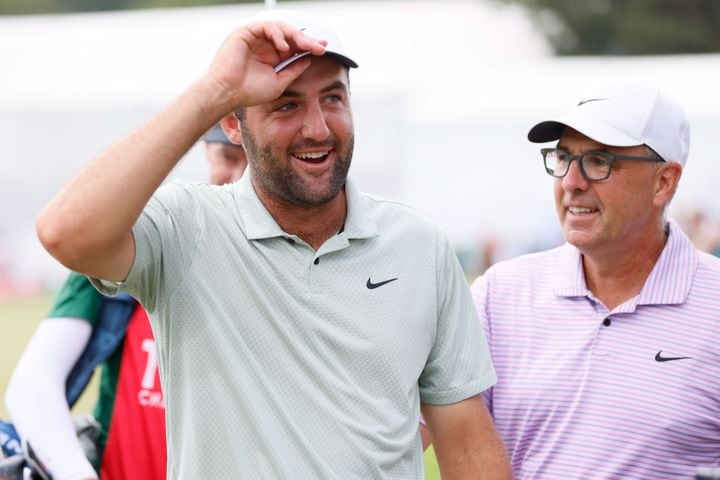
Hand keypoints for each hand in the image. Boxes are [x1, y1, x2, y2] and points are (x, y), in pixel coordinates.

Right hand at [204, 20, 327, 110]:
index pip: (293, 46)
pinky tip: (284, 46)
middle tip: (319, 46)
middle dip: (306, 39)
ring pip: (279, 27)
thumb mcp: (279, 82)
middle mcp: (264, 45)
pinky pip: (265, 26)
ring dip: (294, 35)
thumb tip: (308, 60)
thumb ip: (293, 70)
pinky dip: (277, 34)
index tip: (323, 48)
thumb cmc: (249, 92)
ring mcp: (254, 38)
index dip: (308, 45)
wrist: (227, 94)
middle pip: (289, 35)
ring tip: (304, 46)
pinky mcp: (244, 32)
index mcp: (272, 56)